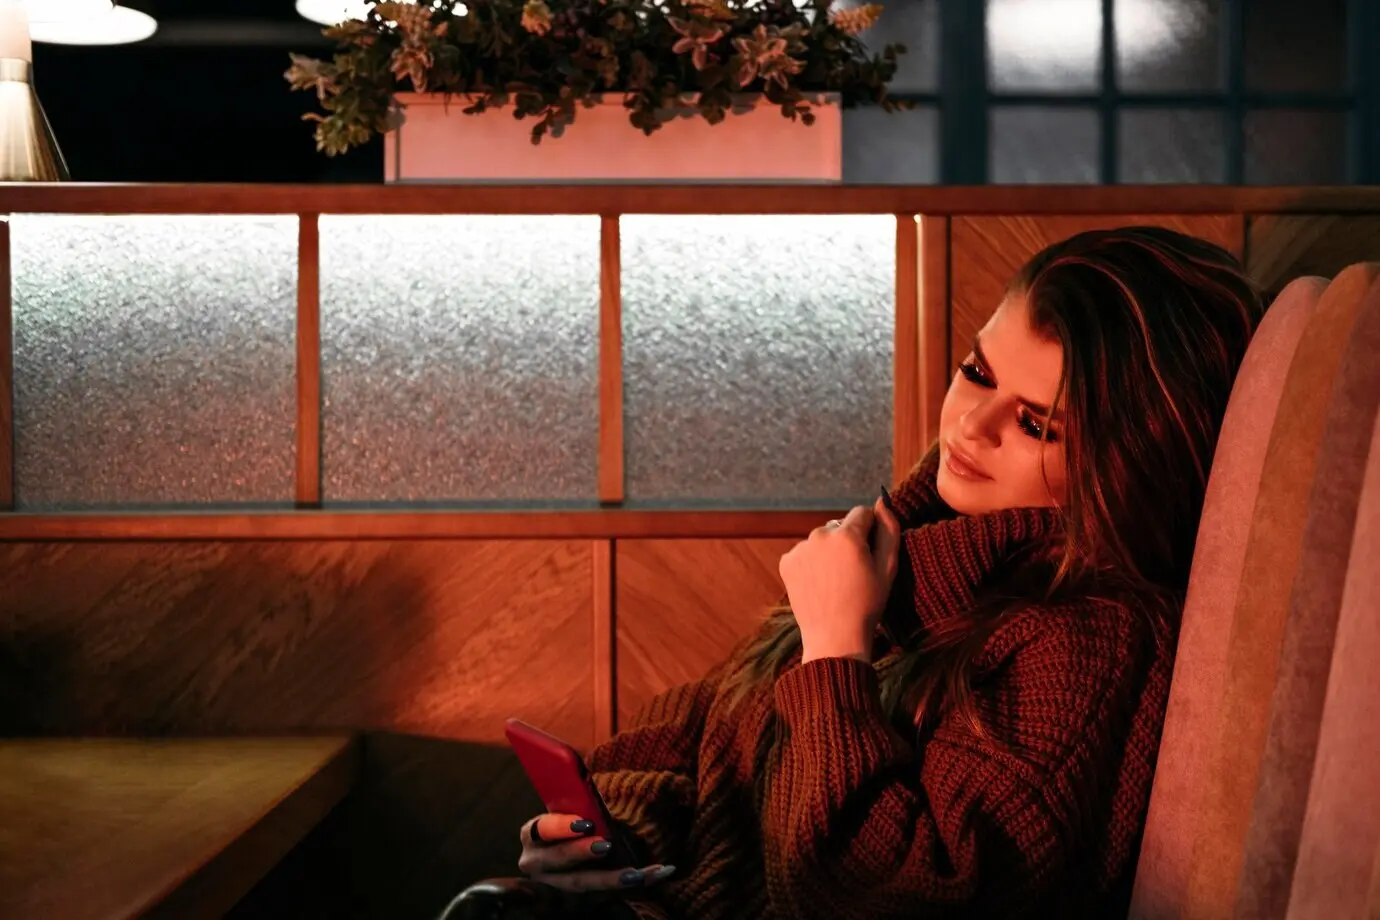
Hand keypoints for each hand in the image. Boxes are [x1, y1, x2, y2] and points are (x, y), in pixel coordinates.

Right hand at [517, 813, 675, 892]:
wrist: (562, 853)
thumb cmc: (567, 824)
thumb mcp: (565, 813)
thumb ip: (577, 806)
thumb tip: (595, 792)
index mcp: (532, 834)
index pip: (543, 829)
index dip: (562, 827)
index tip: (585, 823)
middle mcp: (536, 863)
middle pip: (559, 860)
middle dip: (582, 852)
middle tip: (607, 845)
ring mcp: (554, 884)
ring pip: (581, 884)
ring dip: (610, 878)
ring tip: (636, 873)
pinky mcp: (575, 899)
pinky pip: (604, 894)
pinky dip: (635, 882)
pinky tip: (660, 873)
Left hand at [779, 496, 900, 663]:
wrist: (834, 637)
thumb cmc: (867, 604)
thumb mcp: (887, 568)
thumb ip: (889, 530)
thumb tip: (881, 501)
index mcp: (847, 535)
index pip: (861, 513)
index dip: (870, 531)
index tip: (870, 554)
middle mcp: (820, 535)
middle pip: (840, 526)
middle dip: (848, 541)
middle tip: (853, 573)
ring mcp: (800, 548)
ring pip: (822, 539)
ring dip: (829, 552)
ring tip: (836, 581)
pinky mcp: (786, 562)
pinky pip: (805, 552)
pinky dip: (812, 563)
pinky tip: (820, 584)